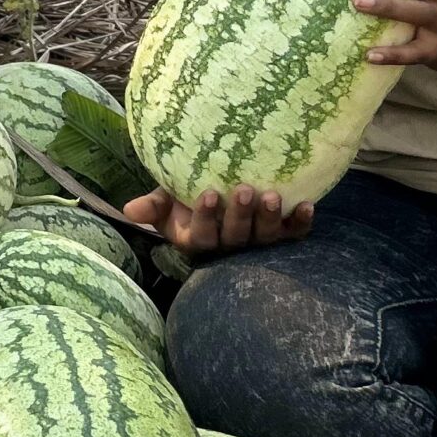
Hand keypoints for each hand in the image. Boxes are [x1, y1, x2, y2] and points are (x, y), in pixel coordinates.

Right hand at [122, 184, 314, 255]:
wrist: (217, 197)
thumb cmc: (185, 199)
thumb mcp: (166, 201)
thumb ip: (152, 205)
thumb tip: (129, 211)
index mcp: (199, 241)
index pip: (203, 236)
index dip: (207, 218)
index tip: (209, 193)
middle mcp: (230, 247)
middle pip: (237, 238)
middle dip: (242, 216)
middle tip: (245, 189)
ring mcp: (258, 243)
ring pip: (266, 238)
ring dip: (270, 219)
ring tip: (273, 195)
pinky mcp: (281, 236)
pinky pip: (293, 235)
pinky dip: (301, 223)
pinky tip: (308, 205)